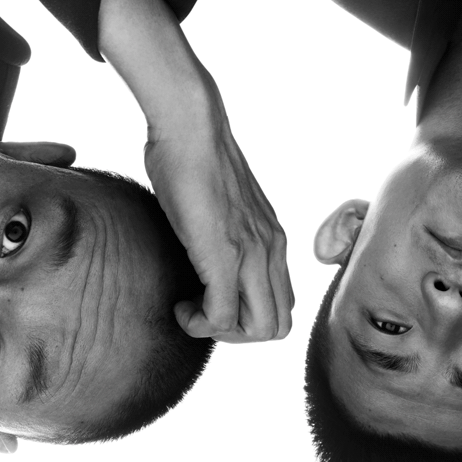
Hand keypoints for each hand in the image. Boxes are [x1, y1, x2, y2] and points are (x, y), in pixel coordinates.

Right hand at [143, 110, 292, 340]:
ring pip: (260, 329)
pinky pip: (222, 314)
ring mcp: (252, 253)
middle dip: (238, 335)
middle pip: (278, 327)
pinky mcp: (223, 252)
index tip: (213, 300)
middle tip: (202, 314)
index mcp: (273, 242)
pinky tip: (178, 305)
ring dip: (221, 333)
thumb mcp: (224, 206)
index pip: (282, 305)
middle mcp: (271, 251)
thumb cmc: (195, 158)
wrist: (191, 126)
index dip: (248, 318)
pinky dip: (199, 323)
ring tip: (191, 310)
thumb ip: (228, 233)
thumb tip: (208, 251)